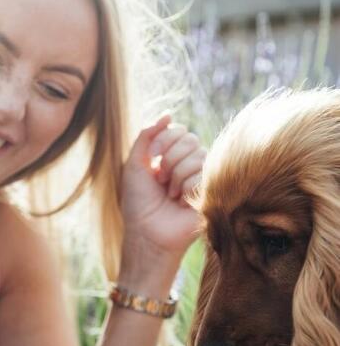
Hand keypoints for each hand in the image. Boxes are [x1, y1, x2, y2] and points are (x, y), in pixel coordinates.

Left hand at [120, 116, 204, 258]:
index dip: (164, 140)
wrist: (146, 231)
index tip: (150, 158)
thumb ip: (146, 136)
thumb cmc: (138, 202)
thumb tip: (167, 114)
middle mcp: (190, 163)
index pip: (179, 130)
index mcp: (171, 156)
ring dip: (176, 176)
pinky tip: (180, 202)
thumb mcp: (134, 165)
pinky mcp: (211, 192)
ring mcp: (202, 177)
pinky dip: (186, 188)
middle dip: (169, 159)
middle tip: (160, 180)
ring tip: (169, 194)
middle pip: (191, 139)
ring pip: (198, 156)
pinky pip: (204, 174)